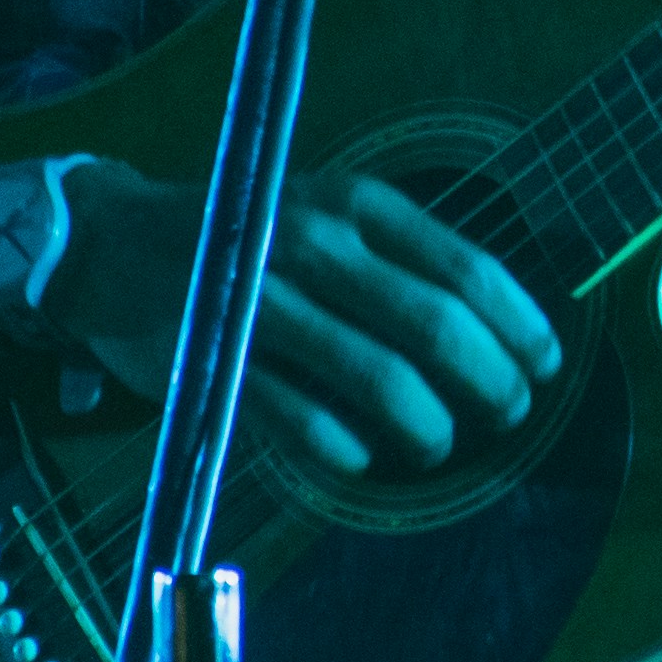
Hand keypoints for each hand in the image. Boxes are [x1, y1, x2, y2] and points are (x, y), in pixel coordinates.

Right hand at [46, 158, 568, 480]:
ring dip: (429, 426)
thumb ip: (403, 259)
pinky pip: (306, 421)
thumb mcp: (328, 213)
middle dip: (490, 383)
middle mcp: (314, 243)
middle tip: (508, 413)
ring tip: (440, 444)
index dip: (518, 326)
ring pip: (379, 380)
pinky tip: (365, 458)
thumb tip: (502, 327)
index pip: (465, 268)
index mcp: (355, 202)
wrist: (115, 244)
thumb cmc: (250, 237)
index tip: (546, 365)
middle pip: (435, 328)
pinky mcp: (219, 360)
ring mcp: (264, 303)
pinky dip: (349, 449)